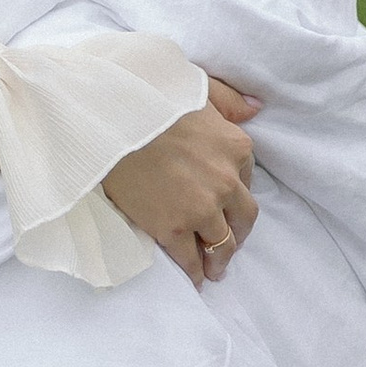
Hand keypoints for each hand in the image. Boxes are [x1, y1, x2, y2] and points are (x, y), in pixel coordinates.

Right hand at [101, 78, 260, 285]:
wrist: (109, 121)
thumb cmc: (148, 98)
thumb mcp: (199, 87)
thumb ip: (229, 99)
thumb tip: (257, 107)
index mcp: (236, 146)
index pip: (246, 178)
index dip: (234, 193)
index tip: (225, 204)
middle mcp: (227, 181)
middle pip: (243, 218)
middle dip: (237, 234)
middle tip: (228, 245)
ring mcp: (201, 208)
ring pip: (222, 244)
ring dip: (220, 259)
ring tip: (214, 269)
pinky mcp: (172, 228)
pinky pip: (191, 259)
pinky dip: (196, 273)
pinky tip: (196, 279)